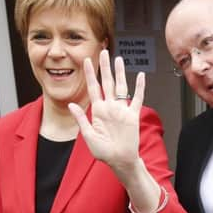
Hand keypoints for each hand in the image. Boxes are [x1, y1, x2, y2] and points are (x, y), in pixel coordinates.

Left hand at [69, 49, 144, 173]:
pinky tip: (140, 76)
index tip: (87, 61)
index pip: (93, 88)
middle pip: (108, 82)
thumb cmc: (104, 152)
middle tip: (104, 52)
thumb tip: (72, 105)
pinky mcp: (133, 115)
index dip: (90, 74)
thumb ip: (82, 119)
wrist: (120, 160)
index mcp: (98, 111)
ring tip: (119, 59)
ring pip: (122, 86)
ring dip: (120, 73)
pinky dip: (139, 87)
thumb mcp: (89, 136)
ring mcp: (122, 110)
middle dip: (105, 67)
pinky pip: (137, 98)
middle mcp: (110, 107)